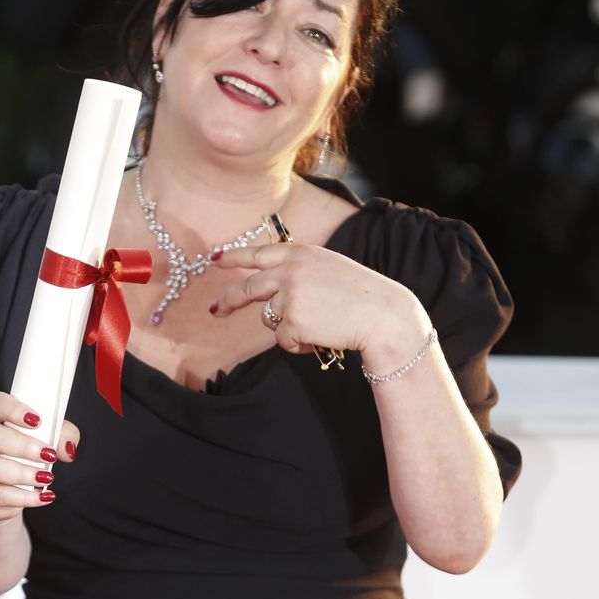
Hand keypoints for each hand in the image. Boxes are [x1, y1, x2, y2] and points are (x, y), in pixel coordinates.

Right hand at [0, 391, 79, 522]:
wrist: (3, 494)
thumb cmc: (25, 457)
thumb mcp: (46, 439)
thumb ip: (61, 436)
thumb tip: (66, 449)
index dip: (14, 409)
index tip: (37, 420)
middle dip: (23, 446)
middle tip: (48, 455)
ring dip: (22, 474)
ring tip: (46, 478)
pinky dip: (20, 498)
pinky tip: (40, 497)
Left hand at [209, 242, 430, 367]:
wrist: (384, 317)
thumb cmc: (363, 298)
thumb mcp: (330, 270)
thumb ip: (301, 273)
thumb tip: (272, 292)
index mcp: (302, 253)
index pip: (260, 252)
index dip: (235, 257)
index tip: (215, 260)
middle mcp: (290, 270)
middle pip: (249, 287)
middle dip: (229, 300)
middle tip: (216, 310)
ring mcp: (289, 294)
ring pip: (268, 318)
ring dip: (286, 329)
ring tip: (317, 328)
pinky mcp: (290, 319)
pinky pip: (282, 340)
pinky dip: (298, 345)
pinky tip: (321, 338)